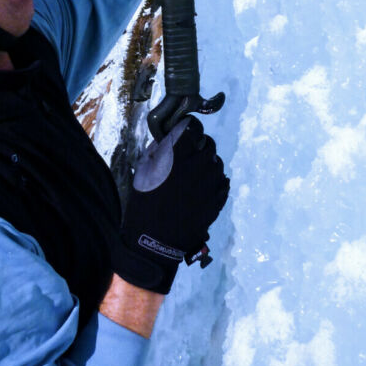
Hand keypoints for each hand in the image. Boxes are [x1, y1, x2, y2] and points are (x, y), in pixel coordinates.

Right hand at [113, 117, 229, 293]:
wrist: (155, 240)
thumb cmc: (144, 201)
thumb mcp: (143, 167)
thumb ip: (160, 146)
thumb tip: (171, 134)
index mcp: (179, 151)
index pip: (193, 126)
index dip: (186, 129)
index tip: (181, 136)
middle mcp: (200, 161)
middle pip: (207, 142)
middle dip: (197, 147)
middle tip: (184, 159)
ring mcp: (213, 180)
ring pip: (215, 161)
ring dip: (205, 165)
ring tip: (191, 178)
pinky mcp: (220, 197)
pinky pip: (222, 180)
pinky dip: (213, 182)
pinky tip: (200, 191)